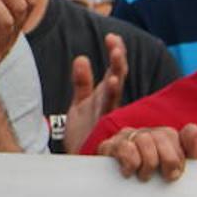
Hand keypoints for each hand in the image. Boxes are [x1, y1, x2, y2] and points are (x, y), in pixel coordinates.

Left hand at [63, 33, 126, 153]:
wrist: (79, 160)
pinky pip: (104, 118)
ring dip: (114, 83)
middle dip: (117, 64)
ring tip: (114, 70)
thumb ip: (81, 82)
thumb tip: (81, 58)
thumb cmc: (84, 132)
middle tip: (115, 46)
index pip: (115, 71)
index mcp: (106, 97)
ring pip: (112, 99)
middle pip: (116, 81)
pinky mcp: (99, 134)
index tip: (111, 36)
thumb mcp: (81, 104)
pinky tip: (109, 88)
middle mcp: (109, 107)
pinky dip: (105, 106)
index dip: (115, 54)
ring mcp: (105, 120)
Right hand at [96, 124, 196, 181]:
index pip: (170, 134)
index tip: (176, 173)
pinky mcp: (109, 146)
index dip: (177, 155)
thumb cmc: (155, 177)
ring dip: (148, 164)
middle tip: (166, 177)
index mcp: (159, 135)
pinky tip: (129, 173)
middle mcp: (142, 132)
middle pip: (160, 136)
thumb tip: (193, 128)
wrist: (121, 190)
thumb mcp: (176, 165)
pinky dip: (131, 163)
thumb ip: (189, 147)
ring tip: (145, 177)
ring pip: (144, 141)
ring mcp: (124, 137)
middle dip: (168, 160)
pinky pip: (124, 148)